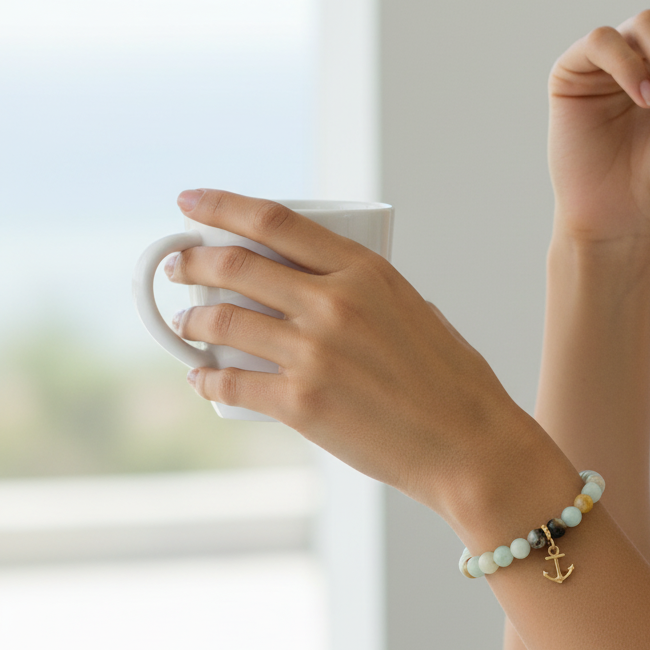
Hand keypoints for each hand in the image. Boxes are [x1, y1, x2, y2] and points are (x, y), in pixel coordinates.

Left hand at [166, 189, 549, 524]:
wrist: (470, 447)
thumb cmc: (453, 384)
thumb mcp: (416, 312)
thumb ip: (367, 292)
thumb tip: (320, 287)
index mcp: (366, 272)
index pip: (275, 222)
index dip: (223, 205)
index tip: (191, 201)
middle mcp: (335, 304)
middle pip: (238, 266)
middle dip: (194, 260)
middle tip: (178, 265)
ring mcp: (315, 354)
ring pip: (224, 321)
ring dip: (192, 319)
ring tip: (184, 322)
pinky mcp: (303, 403)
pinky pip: (232, 381)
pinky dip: (207, 377)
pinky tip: (201, 376)